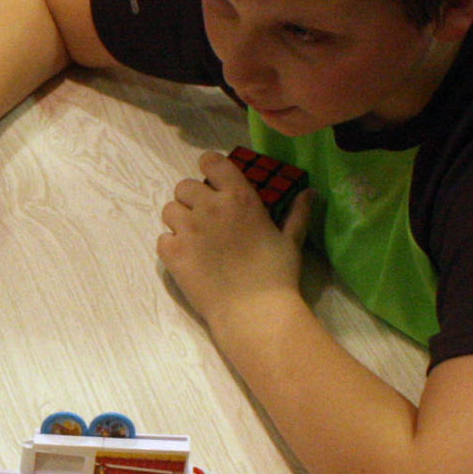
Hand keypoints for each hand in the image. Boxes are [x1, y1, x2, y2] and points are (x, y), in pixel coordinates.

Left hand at [155, 152, 309, 330]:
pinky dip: (172, 246)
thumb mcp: (291, 240)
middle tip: (204, 220)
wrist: (253, 312)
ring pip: (169, 210)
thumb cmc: (277, 275)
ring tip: (194, 240)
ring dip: (179, 221)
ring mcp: (188, 229)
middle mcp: (210, 206)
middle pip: (183, 186)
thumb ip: (298, 213)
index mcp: (239, 197)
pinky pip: (162, 238)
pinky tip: (188, 259)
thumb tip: (310, 191)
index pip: (211, 162)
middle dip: (192, 199)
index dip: (209, 169)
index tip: (213, 182)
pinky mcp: (172, 252)